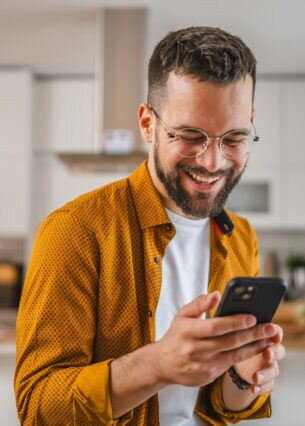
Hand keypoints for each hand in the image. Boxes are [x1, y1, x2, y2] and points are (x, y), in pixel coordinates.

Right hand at [153, 292, 280, 387]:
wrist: (163, 364)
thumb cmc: (176, 336)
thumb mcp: (182, 315)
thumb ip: (199, 303)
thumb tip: (217, 294)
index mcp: (187, 331)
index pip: (215, 326)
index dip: (235, 322)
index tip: (252, 317)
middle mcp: (195, 350)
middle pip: (229, 342)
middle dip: (253, 334)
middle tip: (270, 327)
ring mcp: (202, 365)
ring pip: (234, 356)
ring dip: (254, 347)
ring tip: (269, 339)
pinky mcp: (208, 376)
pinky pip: (230, 366)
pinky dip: (245, 357)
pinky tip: (256, 349)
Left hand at [235, 326, 284, 394]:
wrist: (233, 356)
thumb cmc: (236, 339)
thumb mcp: (235, 331)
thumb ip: (236, 325)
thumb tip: (226, 315)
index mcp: (264, 335)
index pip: (275, 332)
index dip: (276, 332)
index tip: (273, 333)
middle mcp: (270, 349)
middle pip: (278, 351)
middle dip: (274, 352)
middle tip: (267, 354)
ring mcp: (269, 365)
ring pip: (273, 370)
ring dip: (266, 373)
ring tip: (255, 377)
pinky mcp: (265, 378)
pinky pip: (268, 384)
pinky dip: (262, 387)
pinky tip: (253, 388)